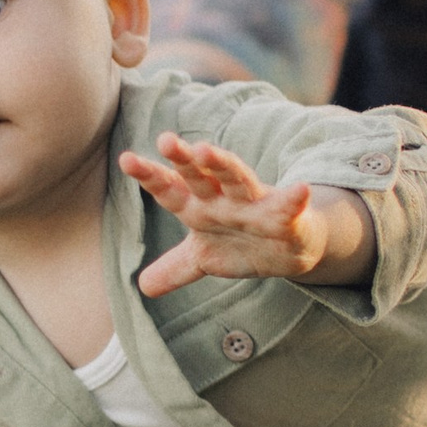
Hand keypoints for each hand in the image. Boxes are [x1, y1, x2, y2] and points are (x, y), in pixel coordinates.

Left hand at [120, 134, 373, 296]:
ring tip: (207, 151)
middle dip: (184, 160)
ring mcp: (254, 205)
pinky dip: (294, 199)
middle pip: (201, 177)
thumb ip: (175, 269)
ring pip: (237, 180)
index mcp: (199, 207)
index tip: (126, 160)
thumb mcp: (204, 258)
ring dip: (223, 165)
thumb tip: (143, 286)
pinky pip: (289, 207)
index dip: (150, 176)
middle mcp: (223, 199)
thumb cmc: (241, 242)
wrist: (288, 248)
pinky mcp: (285, 216)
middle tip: (165, 140)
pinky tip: (300, 190)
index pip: (170, 190)